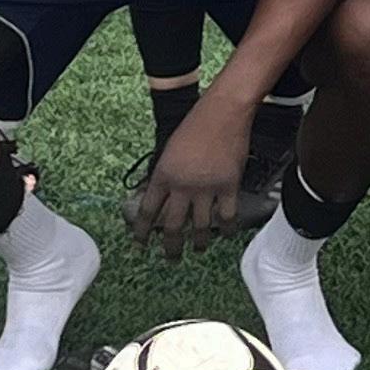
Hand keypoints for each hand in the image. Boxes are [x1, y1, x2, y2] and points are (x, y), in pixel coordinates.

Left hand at [128, 89, 255, 255]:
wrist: (223, 112)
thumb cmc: (195, 125)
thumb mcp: (169, 149)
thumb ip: (165, 174)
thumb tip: (161, 197)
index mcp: (163, 175)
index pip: (148, 211)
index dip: (142, 232)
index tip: (140, 245)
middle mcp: (182, 186)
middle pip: (173, 227)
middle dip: (171, 247)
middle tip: (171, 258)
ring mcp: (207, 188)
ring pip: (201, 227)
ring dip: (199, 243)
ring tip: (199, 249)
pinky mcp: (229, 186)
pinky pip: (227, 216)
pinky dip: (227, 228)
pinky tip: (225, 234)